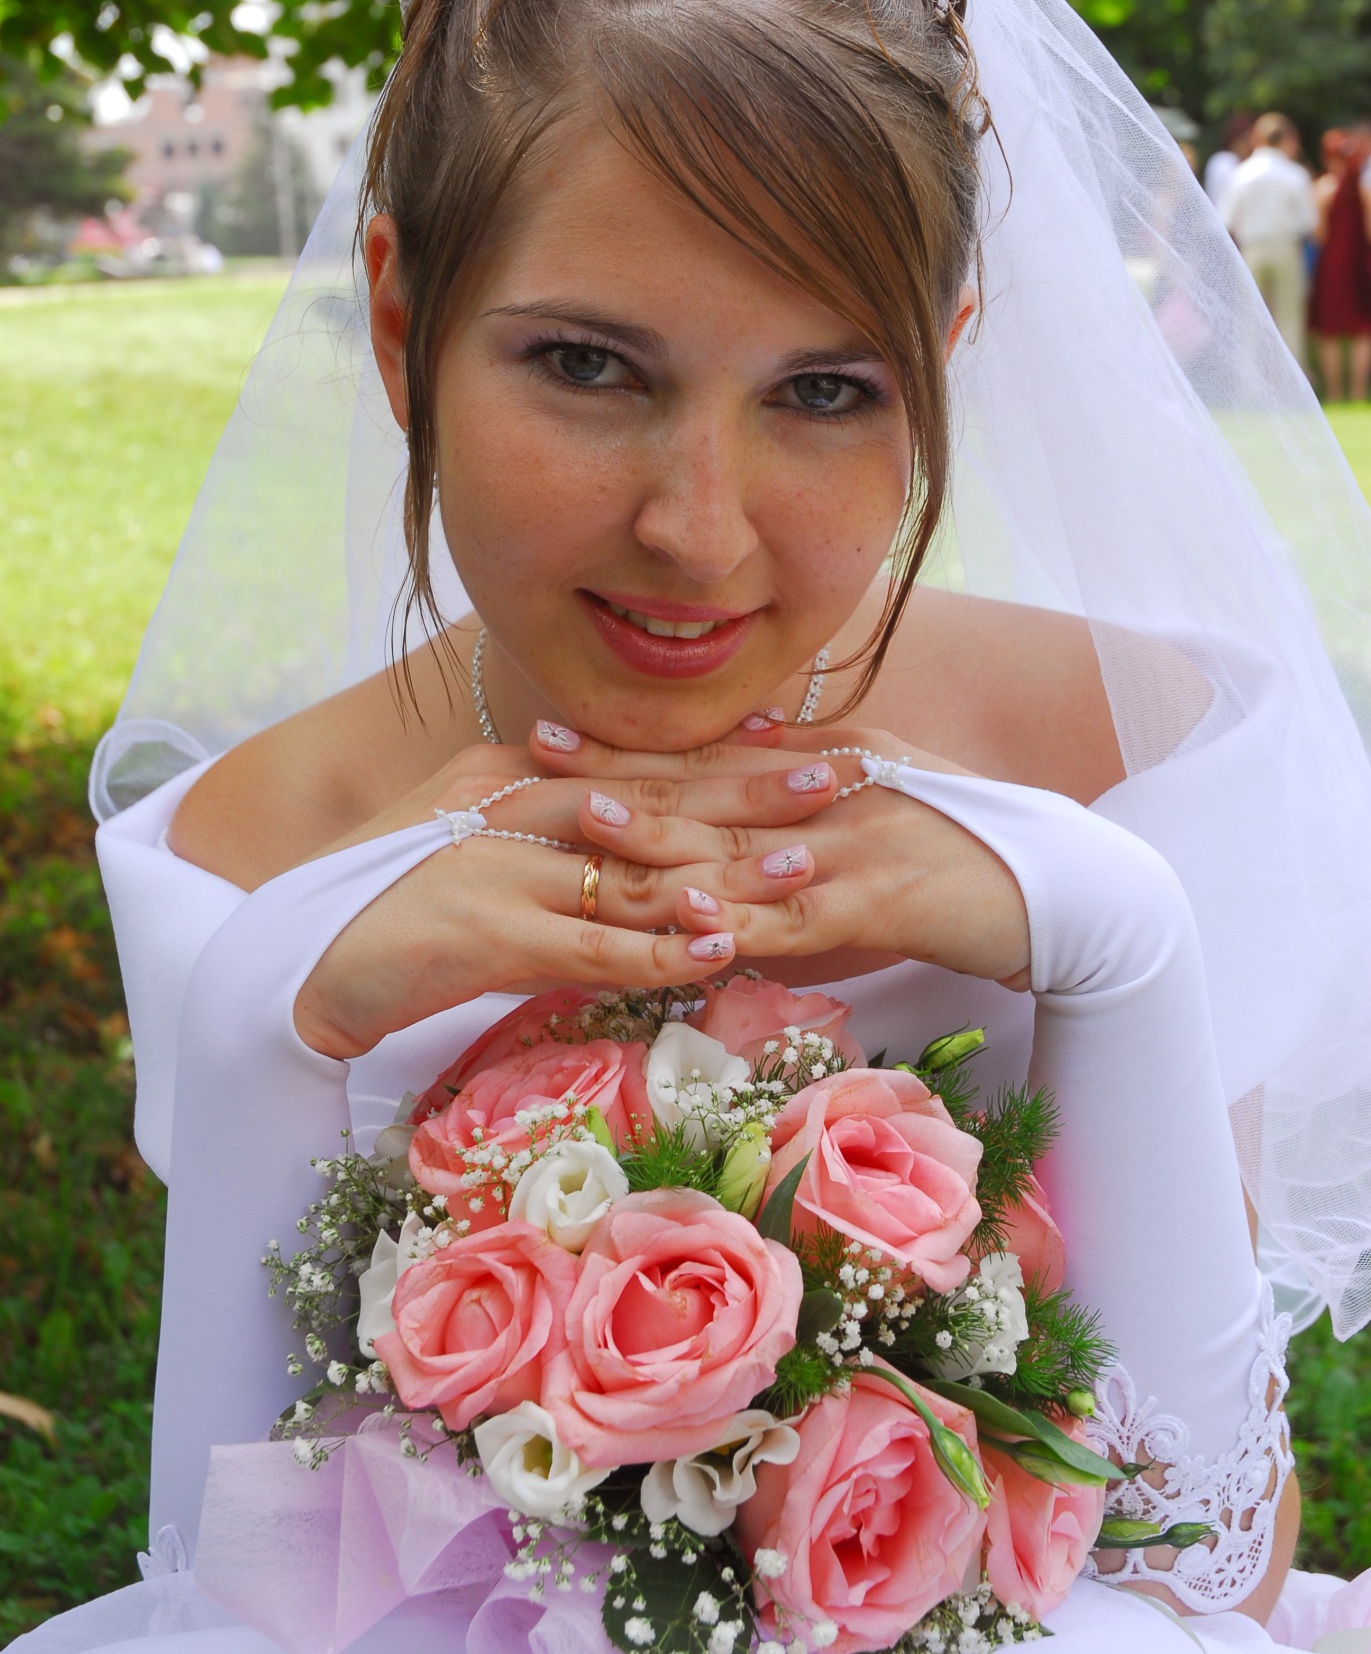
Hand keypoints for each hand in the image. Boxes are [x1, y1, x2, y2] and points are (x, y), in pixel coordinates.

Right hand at [293, 741, 839, 1057]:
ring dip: (726, 867)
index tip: (801, 742)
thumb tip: (630, 857)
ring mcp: (500, 865)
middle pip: (654, 795)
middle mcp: (511, 805)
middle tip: (840, 779)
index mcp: (512, 777)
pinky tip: (719, 947)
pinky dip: (660, 947)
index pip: (636, 763)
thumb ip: (546, 845)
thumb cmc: (388, 912)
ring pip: (635, 865)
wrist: (299, 962)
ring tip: (809, 863)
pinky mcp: (486, 930)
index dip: (721, 756)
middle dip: (752, 789)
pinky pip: (592, 942)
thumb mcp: (474, 856)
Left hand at [530, 719, 1031, 988]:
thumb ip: (814, 764)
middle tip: (534, 763)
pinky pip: (798, 916)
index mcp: (821, 766)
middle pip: (705, 790)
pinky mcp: (880, 901)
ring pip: (739, 846)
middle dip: (619, 776)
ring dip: (663, 839)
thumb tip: (751, 733)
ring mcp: (850, 846)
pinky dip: (743, 919)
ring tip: (591, 825)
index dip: (626, 747)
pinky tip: (692, 919)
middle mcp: (826, 795)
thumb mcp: (885, 787)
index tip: (551, 735)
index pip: (706, 756)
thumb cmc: (968, 842)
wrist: (1060, 888)